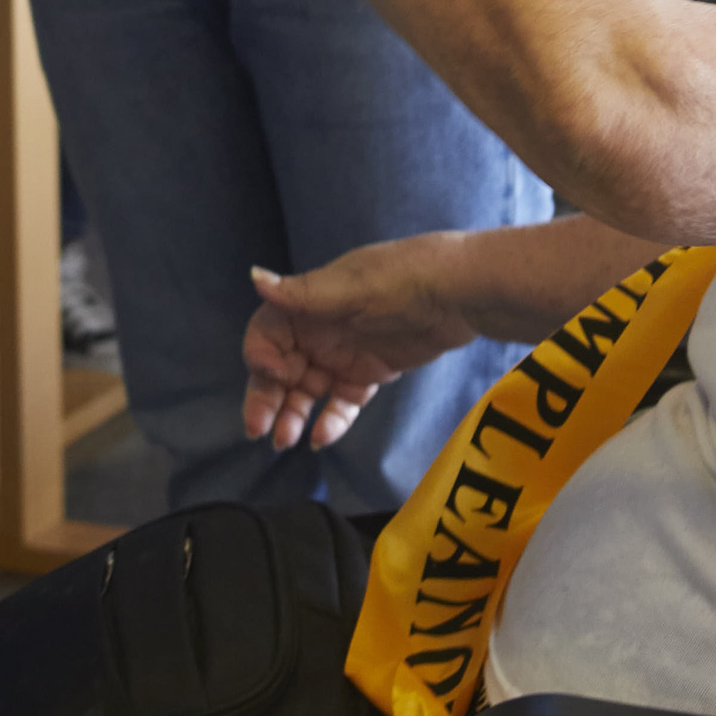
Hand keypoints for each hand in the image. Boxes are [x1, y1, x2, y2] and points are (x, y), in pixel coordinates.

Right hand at [241, 241, 476, 450]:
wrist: (460, 293)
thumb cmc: (403, 278)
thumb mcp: (351, 285)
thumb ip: (303, 293)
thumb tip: (254, 276)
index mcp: (307, 304)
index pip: (266, 333)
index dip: (260, 355)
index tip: (273, 374)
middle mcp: (319, 331)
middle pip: (280, 369)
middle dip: (266, 397)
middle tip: (259, 430)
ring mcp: (343, 355)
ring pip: (306, 391)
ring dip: (293, 414)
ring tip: (286, 440)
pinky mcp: (369, 374)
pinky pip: (342, 402)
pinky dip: (331, 420)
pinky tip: (322, 437)